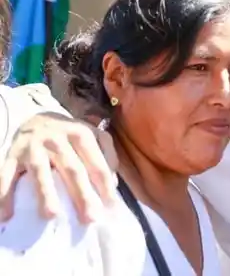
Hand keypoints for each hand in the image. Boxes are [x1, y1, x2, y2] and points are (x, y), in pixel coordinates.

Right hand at [0, 111, 117, 222]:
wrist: (36, 118)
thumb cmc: (69, 135)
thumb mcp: (93, 136)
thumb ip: (107, 155)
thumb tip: (113, 183)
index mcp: (81, 134)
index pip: (96, 163)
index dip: (104, 185)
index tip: (111, 206)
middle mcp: (57, 138)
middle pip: (72, 169)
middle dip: (81, 194)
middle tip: (89, 218)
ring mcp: (33, 146)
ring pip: (40, 171)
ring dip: (45, 193)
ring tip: (51, 215)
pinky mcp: (12, 154)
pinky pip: (6, 175)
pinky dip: (4, 194)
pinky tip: (7, 214)